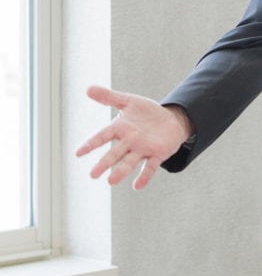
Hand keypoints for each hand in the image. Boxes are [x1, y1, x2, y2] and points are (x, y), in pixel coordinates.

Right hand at [76, 85, 192, 189]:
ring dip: (121, 171)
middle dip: (104, 163)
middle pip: (114, 153)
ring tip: (111, 181)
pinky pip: (149, 167)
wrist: (170, 120)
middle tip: (93, 174)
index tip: (78, 153)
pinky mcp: (157, 154)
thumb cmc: (146, 113)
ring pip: (129, 162)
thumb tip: (88, 89)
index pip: (102, 136)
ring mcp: (143, 149)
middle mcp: (129, 142)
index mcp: (120, 128)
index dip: (91, 144)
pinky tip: (137, 186)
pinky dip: (144, 176)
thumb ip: (109, 97)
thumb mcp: (129, 101)